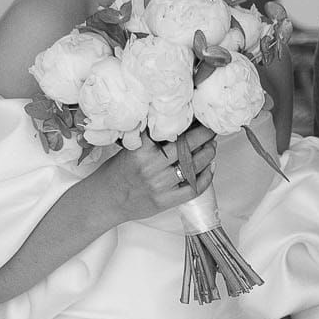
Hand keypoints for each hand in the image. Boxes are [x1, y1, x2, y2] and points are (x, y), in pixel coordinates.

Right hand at [94, 123, 217, 226]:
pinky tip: (209, 168)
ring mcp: (159, 185)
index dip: (189, 124)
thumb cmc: (117, 173)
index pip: (171, 132)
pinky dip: (205, 178)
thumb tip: (178, 126)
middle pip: (186, 147)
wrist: (106, 200)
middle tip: (211, 130)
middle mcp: (151, 167)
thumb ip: (151, 140)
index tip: (198, 117)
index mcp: (141, 150)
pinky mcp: (165, 201)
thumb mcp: (130, 149)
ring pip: (193, 167)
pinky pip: (193, 189)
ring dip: (207, 154)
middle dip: (204, 136)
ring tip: (212, 146)